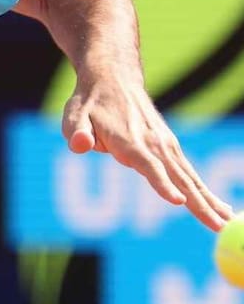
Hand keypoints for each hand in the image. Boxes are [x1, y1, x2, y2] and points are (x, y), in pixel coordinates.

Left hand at [63, 71, 233, 230]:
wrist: (113, 77)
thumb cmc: (90, 102)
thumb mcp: (74, 115)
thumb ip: (76, 132)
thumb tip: (79, 145)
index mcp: (129, 140)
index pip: (149, 165)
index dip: (162, 184)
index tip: (178, 201)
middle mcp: (153, 143)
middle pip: (179, 178)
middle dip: (199, 203)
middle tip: (219, 226)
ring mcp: (166, 144)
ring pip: (190, 178)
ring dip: (210, 200)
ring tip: (228, 222)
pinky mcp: (170, 146)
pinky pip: (190, 173)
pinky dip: (206, 190)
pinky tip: (222, 207)